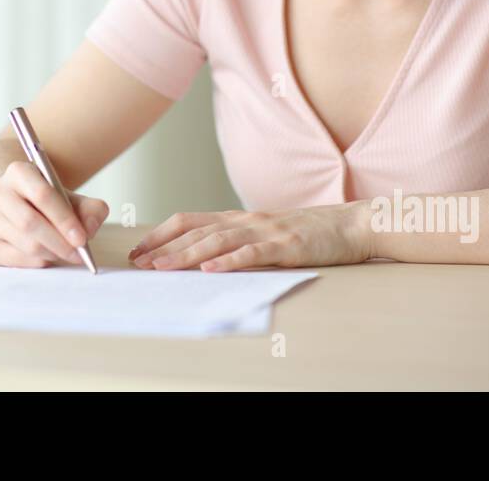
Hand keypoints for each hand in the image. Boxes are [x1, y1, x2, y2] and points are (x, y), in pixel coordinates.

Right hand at [0, 161, 109, 267]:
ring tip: (67, 254)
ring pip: (24, 243)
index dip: (63, 219)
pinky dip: (37, 262)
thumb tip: (88, 229)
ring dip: (51, 253)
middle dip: (59, 242)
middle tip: (79, 253)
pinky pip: (15, 260)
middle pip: (29, 222)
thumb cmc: (51, 203)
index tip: (82, 239)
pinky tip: (49, 257)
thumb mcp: (75, 198)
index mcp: (19, 172)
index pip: (42, 195)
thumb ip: (91, 210)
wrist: (21, 205)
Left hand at [127, 203, 373, 270]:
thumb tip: (203, 256)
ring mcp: (266, 231)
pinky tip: (212, 270)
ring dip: (187, 255)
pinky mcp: (286, 245)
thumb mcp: (265, 233)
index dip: (162, 234)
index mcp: (239, 217)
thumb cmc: (307, 232)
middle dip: (164, 247)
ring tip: (163, 267)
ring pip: (218, 241)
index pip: (190, 220)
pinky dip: (230, 261)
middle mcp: (247, 220)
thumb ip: (237, 239)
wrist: (350, 224)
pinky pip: (253, 253)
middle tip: (138, 263)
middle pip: (197, 231)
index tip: (139, 250)